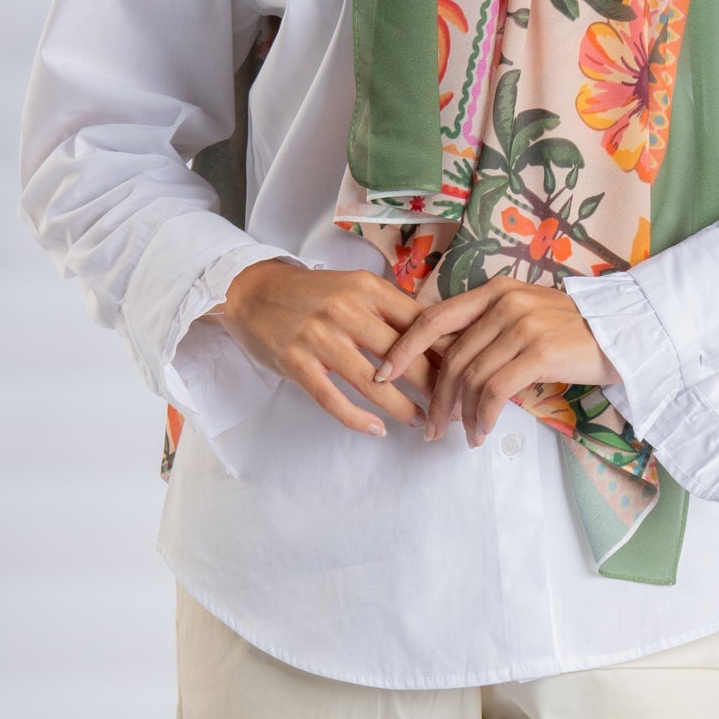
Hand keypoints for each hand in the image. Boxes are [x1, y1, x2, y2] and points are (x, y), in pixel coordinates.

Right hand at [215, 259, 452, 438]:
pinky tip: (377, 430)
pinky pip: (333, 400)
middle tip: (453, 406)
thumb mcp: (353, 287)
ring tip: (422, 421)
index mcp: (366, 288)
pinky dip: (358, 419)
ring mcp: (319, 337)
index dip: (445, 350)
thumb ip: (389, 308)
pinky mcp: (297, 363)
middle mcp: (346, 310)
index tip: (465, 372)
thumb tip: (438, 338)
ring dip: (403, 407)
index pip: (419, 322)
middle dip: (434, 385)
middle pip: (404, 355)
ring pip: (373, 382)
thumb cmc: (312, 294)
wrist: (254, 291)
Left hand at [373, 278, 622, 449]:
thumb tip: (447, 362)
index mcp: (494, 290)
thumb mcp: (524, 316)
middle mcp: (503, 302)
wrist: (624, 330)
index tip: (383, 372)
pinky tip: (482, 432)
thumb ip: (488, 329)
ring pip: (470, 377)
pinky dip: (483, 417)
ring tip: (461, 436)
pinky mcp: (539, 351)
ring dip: (461, 414)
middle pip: (450, 356)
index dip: (404, 346)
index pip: (434, 317)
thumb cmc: (572, 330)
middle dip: (434, 396)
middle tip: (430, 426)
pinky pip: (495, 391)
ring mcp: (521, 325)